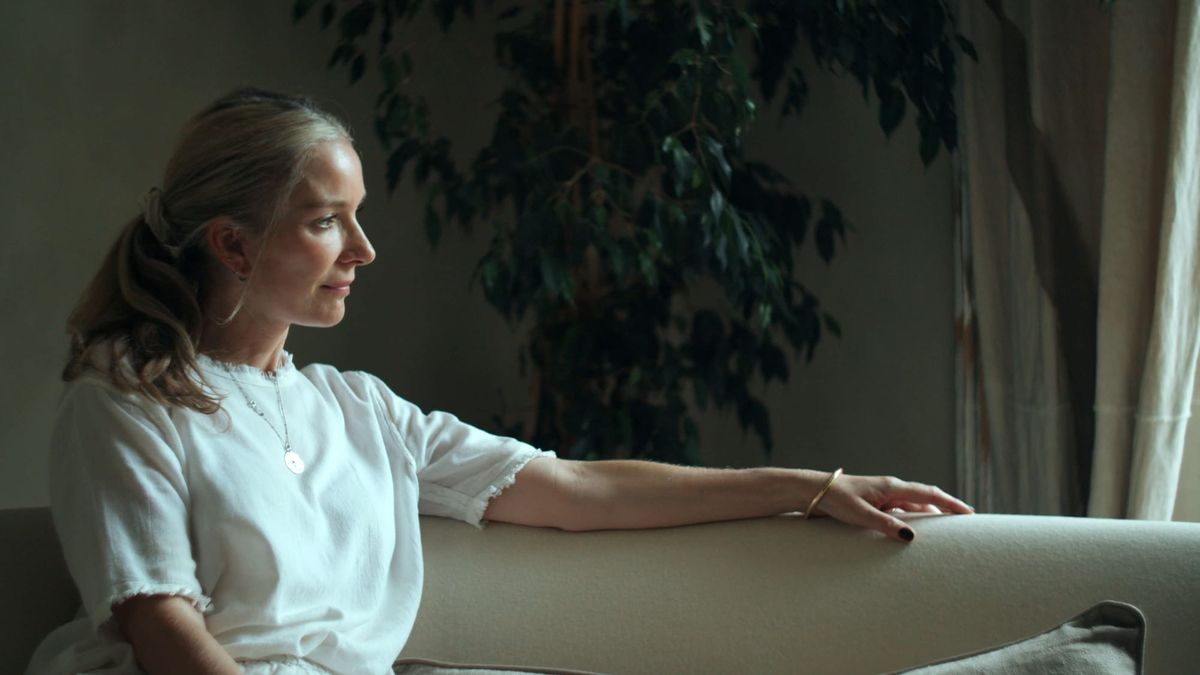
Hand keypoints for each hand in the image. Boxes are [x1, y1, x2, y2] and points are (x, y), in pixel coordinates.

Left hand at [811, 473, 973, 542]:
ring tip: (946, 529)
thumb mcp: (861, 514)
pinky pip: (901, 509)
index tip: (969, 513)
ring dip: (929, 514)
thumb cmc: (836, 499)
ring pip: (913, 505)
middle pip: (925, 498)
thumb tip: (911, 536)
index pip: (929, 493)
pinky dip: (913, 518)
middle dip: (946, 508)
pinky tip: (915, 529)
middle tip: (966, 522)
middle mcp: (891, 488)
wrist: (815, 491)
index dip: (950, 503)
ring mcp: (884, 494)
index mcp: (891, 487)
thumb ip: (886, 524)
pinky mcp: (876, 501)